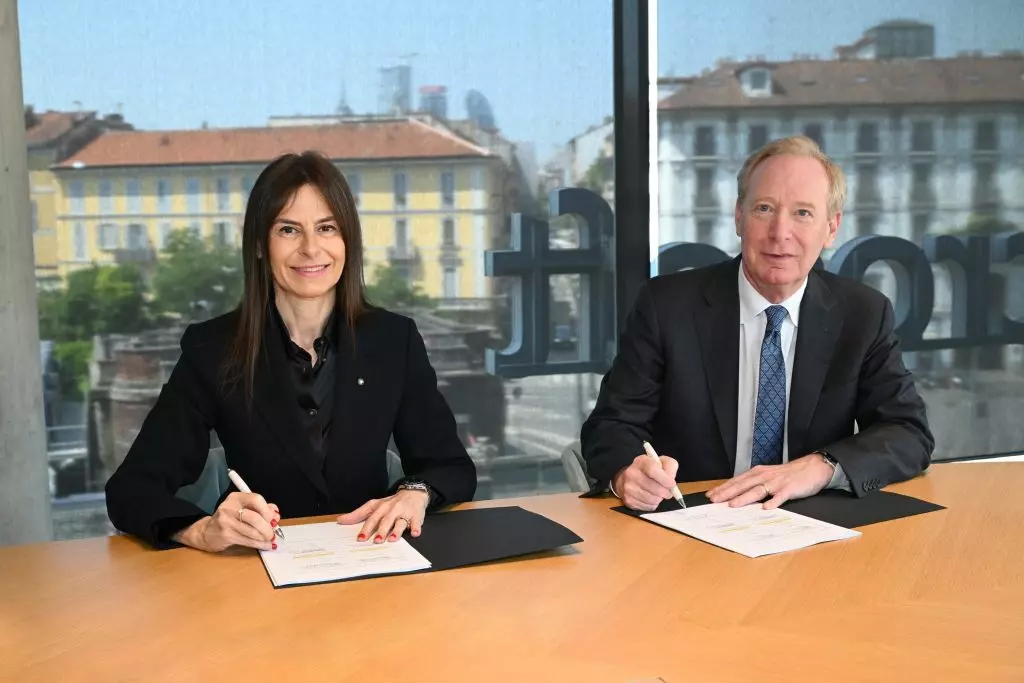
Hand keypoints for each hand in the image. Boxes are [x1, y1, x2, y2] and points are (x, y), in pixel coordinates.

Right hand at [175, 492, 280, 552]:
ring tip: (270, 540)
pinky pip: (247, 540)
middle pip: (254, 517)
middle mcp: (229, 507)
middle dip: (267, 527)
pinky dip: (259, 544)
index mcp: (236, 497)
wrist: (207, 532)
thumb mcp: (243, 509)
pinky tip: (265, 545)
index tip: (274, 519)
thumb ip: (260, 509)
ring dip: (264, 537)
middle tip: (272, 533)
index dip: (268, 510)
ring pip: (252, 531)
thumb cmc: (229, 519)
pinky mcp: (225, 535)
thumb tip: (275, 515)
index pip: (256, 499)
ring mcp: (226, 522)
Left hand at [336, 489, 428, 543]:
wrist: (413, 492)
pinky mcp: (416, 515)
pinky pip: (416, 522)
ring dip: (396, 531)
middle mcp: (391, 509)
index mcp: (380, 507)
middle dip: (380, 531)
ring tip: (392, 539)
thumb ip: (358, 514)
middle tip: (375, 541)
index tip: (360, 538)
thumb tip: (340, 520)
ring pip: (400, 522)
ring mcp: (404, 512)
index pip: (371, 518)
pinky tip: (415, 533)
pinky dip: (416, 527)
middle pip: (385, 520)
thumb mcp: (374, 505)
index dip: (366, 528)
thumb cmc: (391, 503)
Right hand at [611, 453, 679, 510]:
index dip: (665, 479)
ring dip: (659, 498)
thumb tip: (672, 483)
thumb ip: (670, 468)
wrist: (629, 478)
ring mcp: (628, 488)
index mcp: (641, 461)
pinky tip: (650, 497)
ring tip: (658, 493)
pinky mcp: (629, 500)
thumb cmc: (649, 470)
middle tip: (668, 491)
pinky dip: (653, 504)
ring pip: (652, 499)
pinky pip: (648, 506)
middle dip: (666, 492)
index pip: (653, 470)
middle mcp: (632, 473)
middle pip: (655, 488)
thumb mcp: (662, 462)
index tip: (672, 484)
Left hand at [706, 454, 833, 508]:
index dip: (723, 488)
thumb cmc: (788, 474)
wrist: (812, 467)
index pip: (737, 481)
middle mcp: (765, 476)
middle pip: (743, 485)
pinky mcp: (790, 489)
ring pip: (757, 490)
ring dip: (744, 498)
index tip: (710, 495)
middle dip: (727, 493)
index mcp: (758, 473)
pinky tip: (766, 508)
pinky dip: (773, 501)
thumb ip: (754, 484)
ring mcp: (777, 482)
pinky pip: (780, 496)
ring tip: (733, 505)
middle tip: (714, 500)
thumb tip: (737, 495)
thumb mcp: (768, 476)